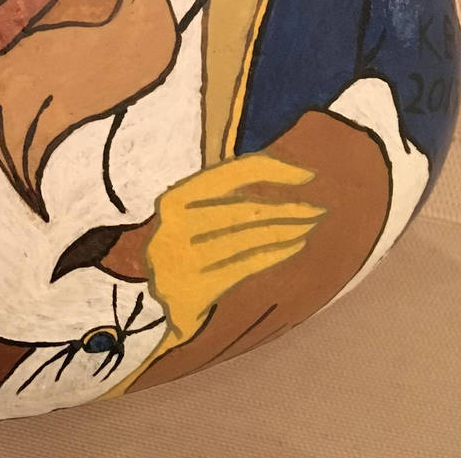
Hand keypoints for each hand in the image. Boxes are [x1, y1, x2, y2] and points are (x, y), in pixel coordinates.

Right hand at [145, 155, 326, 355]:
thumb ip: (221, 192)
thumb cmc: (177, 239)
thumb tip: (281, 169)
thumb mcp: (187, 209)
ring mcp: (184, 259)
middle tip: (319, 208)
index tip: (308, 174)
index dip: (274, 170)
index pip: (233, 173)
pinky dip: (275, 253)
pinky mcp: (195, 288)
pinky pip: (247, 265)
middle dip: (288, 208)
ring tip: (309, 224)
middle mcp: (176, 225)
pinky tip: (294, 245)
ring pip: (250, 240)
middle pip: (246, 211)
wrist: (141, 290)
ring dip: (287, 231)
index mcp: (174, 197)